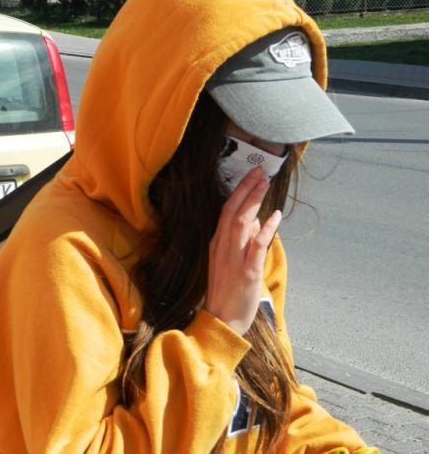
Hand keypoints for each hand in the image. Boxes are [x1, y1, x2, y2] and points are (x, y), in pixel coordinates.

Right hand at [204, 166, 281, 335]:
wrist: (221, 321)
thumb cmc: (227, 292)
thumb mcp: (229, 262)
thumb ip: (241, 241)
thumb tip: (255, 220)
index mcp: (217, 244)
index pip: (226, 211)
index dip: (239, 191)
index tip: (251, 175)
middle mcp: (223, 248)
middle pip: (232, 212)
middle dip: (246, 190)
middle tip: (259, 171)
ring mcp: (233, 260)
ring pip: (241, 224)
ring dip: (253, 202)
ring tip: (265, 184)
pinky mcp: (246, 273)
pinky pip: (255, 247)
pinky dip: (265, 230)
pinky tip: (275, 216)